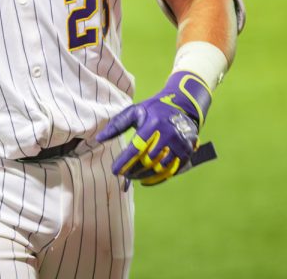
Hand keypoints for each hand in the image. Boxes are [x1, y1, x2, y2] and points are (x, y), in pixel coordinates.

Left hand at [96, 70, 215, 185]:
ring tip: (132, 176)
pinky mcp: (187, 153)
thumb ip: (117, 125)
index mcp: (154, 123)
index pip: (137, 147)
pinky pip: (171, 172)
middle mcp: (169, 135)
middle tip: (122, 174)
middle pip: (148, 161)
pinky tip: (145, 180)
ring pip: (160, 169)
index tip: (114, 170)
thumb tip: (99, 138)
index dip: (125, 161)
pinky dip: (157, 179)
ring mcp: (180, 145)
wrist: (183, 107)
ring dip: (144, 176)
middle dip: (133, 170)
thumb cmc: (154, 110)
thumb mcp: (135, 111)